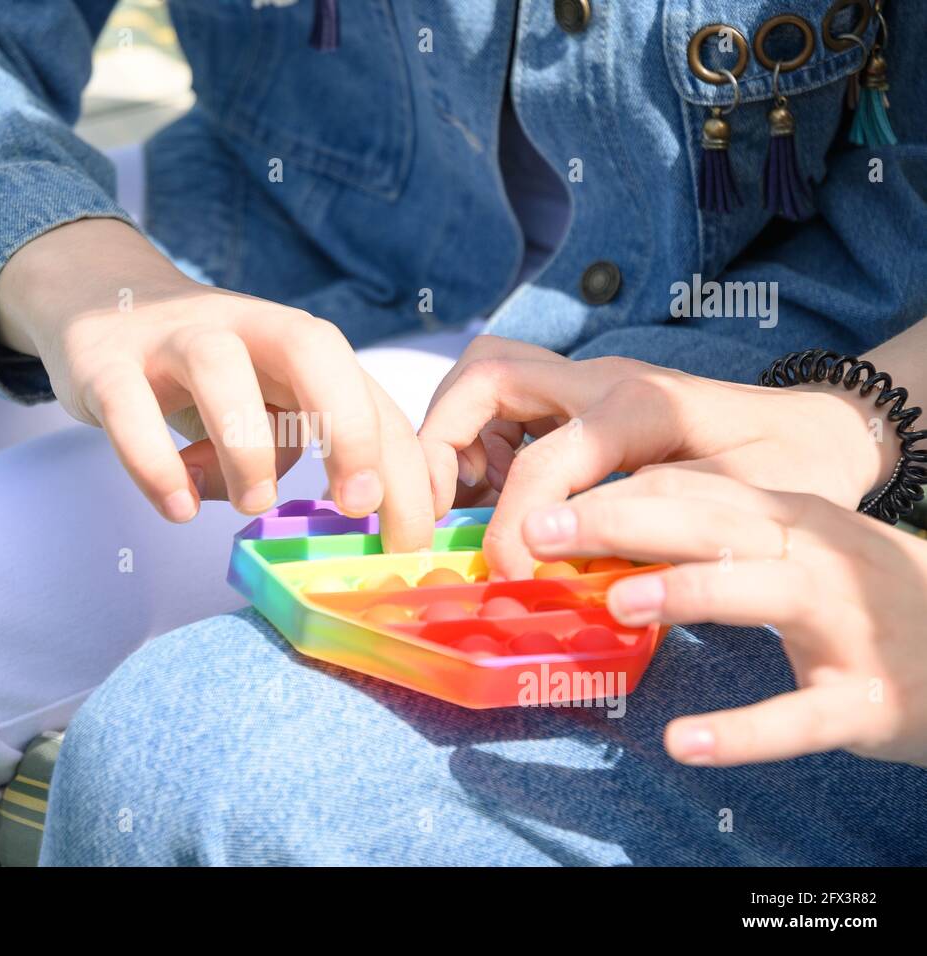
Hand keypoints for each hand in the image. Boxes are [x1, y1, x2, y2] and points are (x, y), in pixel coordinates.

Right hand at [0, 219, 433, 550]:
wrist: (96, 301)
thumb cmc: (201, 372)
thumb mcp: (260, 399)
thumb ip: (297, 443)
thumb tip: (334, 511)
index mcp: (292, 339)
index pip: (364, 391)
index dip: (397, 461)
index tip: (409, 533)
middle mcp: (241, 325)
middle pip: (312, 346)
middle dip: (348, 425)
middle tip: (359, 503)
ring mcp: (170, 338)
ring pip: (219, 367)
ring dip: (246, 446)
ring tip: (254, 504)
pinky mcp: (104, 362)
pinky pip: (129, 408)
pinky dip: (155, 464)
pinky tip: (177, 507)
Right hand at [418, 337, 898, 576]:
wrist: (819, 431)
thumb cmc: (785, 471)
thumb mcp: (729, 509)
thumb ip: (644, 525)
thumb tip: (556, 552)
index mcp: (638, 405)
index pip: (542, 457)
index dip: (512, 523)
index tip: (509, 574)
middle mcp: (600, 379)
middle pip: (486, 373)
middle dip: (441, 438)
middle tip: (436, 508)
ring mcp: (587, 383)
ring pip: (486, 377)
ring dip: (455, 436)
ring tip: (462, 503)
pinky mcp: (581, 399)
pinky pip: (505, 403)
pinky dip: (480, 443)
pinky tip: (495, 496)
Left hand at [520, 470, 926, 768]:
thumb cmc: (867, 592)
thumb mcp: (800, 544)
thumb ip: (719, 532)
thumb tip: (612, 526)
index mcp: (791, 518)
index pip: (693, 491)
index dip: (614, 496)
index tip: (540, 506)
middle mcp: (818, 556)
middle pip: (714, 525)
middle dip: (622, 523)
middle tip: (540, 534)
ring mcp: (849, 624)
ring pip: (762, 594)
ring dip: (687, 593)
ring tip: (615, 601)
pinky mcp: (869, 698)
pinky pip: (801, 715)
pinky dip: (744, 731)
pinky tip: (685, 742)